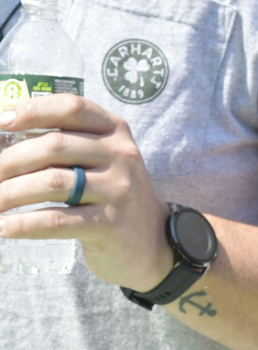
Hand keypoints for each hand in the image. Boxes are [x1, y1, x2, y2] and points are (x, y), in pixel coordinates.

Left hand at [0, 94, 172, 290]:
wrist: (151, 240)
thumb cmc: (109, 194)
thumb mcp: (100, 160)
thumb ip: (66, 145)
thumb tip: (4, 139)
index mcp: (115, 131)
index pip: (72, 108)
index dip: (34, 111)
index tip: (2, 122)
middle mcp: (120, 156)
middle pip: (54, 146)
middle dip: (9, 161)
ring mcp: (118, 190)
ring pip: (51, 182)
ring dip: (9, 193)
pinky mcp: (110, 224)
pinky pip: (56, 220)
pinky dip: (23, 224)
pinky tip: (3, 228)